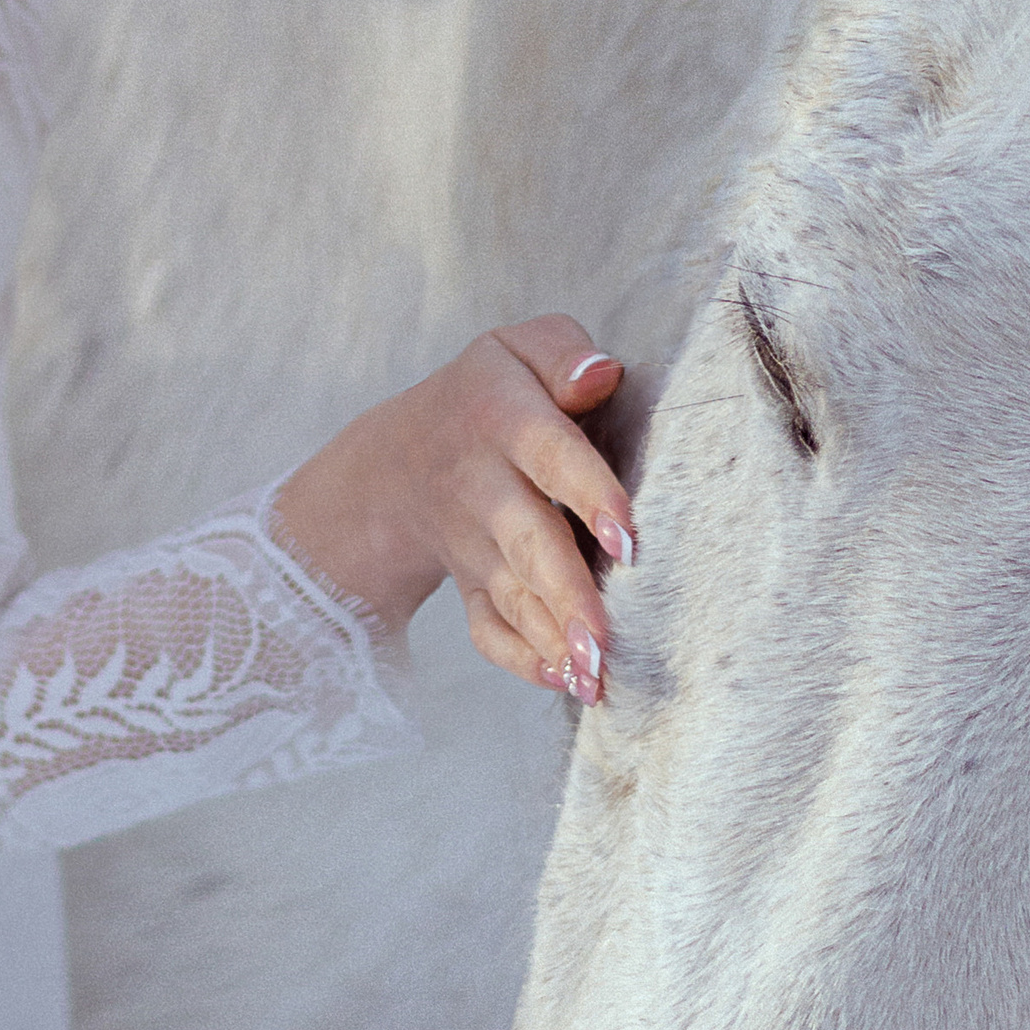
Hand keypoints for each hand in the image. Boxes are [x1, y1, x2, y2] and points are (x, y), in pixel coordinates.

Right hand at [271, 320, 636, 704]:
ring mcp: (473, 543)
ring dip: (552, 636)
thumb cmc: (492, 395)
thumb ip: (564, 352)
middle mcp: (483, 484)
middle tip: (603, 638)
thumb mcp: (517, 350)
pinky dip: (521, 658)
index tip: (627, 538)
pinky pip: (487, 627)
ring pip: (513, 593)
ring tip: (595, 675)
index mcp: (503, 416)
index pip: (549, 453)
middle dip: (565, 590)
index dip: (588, 492)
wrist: (402, 457)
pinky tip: (562, 679)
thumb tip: (604, 375)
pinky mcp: (471, 584)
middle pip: (527, 539)